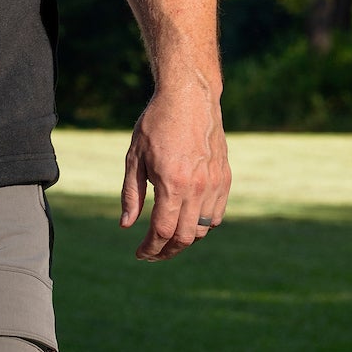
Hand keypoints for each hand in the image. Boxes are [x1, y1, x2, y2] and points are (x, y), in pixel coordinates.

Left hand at [120, 77, 230, 261]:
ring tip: (168, 238)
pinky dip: (203, 224)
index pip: (163, 231)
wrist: (189, 97)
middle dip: (167, 251)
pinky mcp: (225, 178)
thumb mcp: (135, 158)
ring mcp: (215, 183)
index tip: (140, 254)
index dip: (151, 248)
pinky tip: (188, 221)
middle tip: (153, 253)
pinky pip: (217, 213)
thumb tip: (126, 226)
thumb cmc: (156, 125)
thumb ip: (131, 194)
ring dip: (185, 239)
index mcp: (172, 184)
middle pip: (185, 237)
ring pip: (203, 228)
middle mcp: (198, 187)